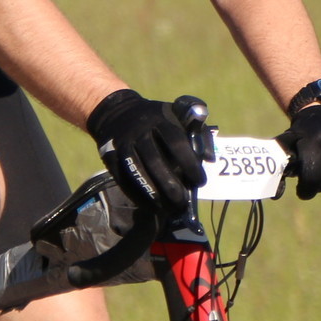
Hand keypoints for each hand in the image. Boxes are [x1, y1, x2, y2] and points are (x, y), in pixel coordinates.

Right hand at [87, 89, 208, 213]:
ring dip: (152, 192)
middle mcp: (140, 131)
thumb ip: (198, 133)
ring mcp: (123, 144)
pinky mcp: (110, 156)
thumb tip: (209, 158)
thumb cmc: (158, 118)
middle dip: (170, 183)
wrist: (118, 112)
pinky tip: (150, 205)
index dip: (189, 164)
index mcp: (160, 119)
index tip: (200, 181)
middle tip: (182, 201)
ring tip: (167, 208)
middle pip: (154, 160)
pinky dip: (136, 194)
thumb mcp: (179, 114)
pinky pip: (122, 178)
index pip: (176, 142)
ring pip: (137, 171)